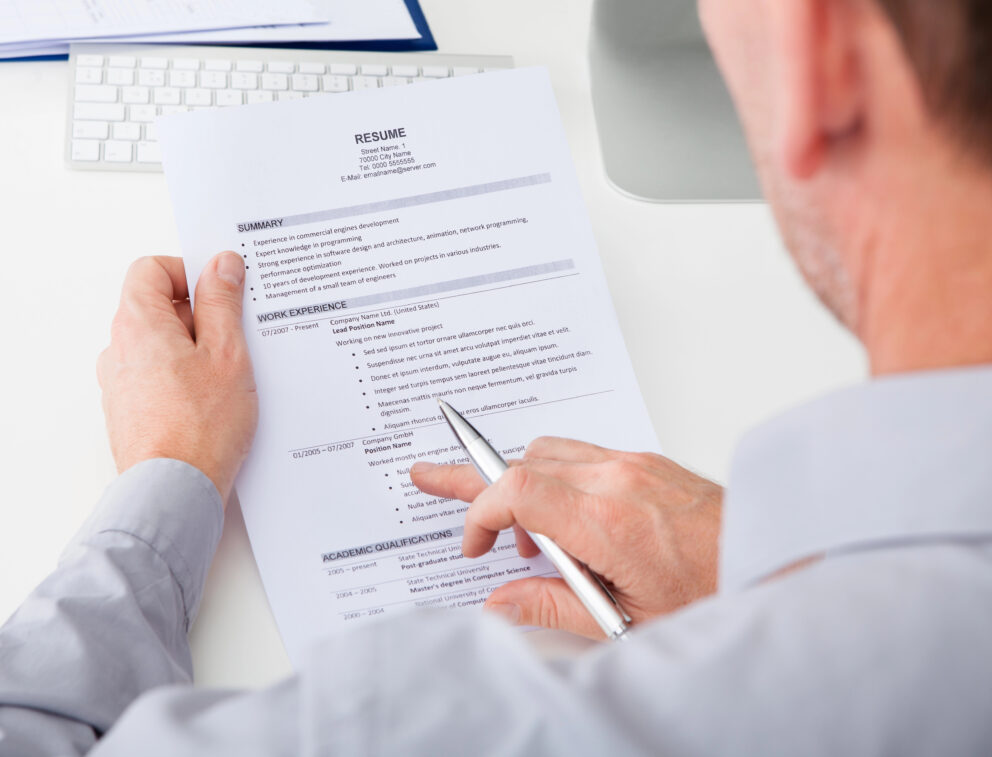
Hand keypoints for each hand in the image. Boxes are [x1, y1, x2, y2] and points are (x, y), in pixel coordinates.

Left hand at [97, 254, 257, 503]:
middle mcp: (119, 350)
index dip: (188, 272)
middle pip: (156, 306)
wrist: (174, 490)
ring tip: (229, 373)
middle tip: (235, 333)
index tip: (221, 288)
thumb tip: (221, 265)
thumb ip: (222, 302)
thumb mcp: (227, 353)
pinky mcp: (132, 411)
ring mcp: (121, 383)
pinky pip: (159, 376)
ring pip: (160, 344)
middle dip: (199, 313)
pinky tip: (215, 399)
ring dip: (194, 348)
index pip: (151, 270)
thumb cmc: (200, 427)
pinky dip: (185, 377)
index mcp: (138, 324)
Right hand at [411, 437, 721, 638]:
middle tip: (431, 477)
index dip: (479, 514)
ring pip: (550, 452)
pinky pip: (584, 456)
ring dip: (522, 484)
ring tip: (521, 536)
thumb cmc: (715, 595)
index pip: (515, 490)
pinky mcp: (649, 462)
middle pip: (523, 461)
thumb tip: (500, 604)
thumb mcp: (628, 621)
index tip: (474, 547)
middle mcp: (618, 478)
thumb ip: (554, 608)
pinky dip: (558, 480)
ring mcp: (635, 464)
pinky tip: (566, 520)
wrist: (780, 562)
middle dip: (475, 480)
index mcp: (608, 520)